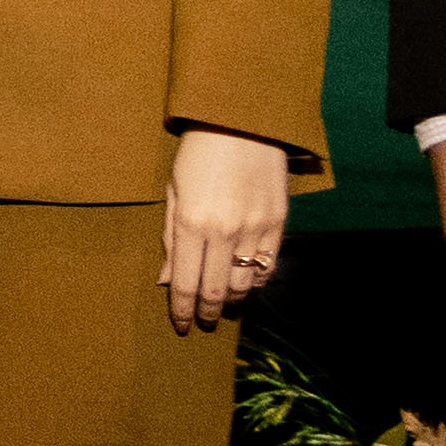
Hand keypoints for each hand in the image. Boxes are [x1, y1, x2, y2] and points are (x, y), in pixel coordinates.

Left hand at [160, 126, 292, 332]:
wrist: (243, 120)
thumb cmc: (199, 152)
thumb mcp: (174, 191)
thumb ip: (171, 238)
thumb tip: (167, 280)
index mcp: (192, 222)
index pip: (185, 284)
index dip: (182, 311)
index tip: (181, 325)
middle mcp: (224, 230)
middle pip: (215, 291)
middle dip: (207, 313)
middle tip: (203, 321)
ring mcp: (255, 227)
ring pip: (244, 283)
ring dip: (232, 300)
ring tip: (223, 305)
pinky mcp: (278, 220)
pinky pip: (268, 264)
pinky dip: (256, 280)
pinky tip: (245, 282)